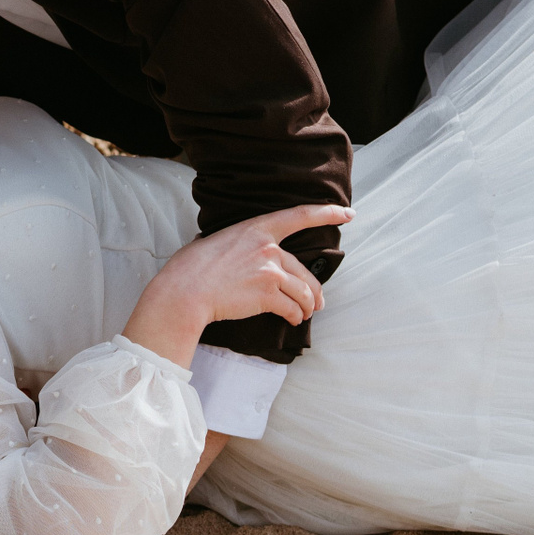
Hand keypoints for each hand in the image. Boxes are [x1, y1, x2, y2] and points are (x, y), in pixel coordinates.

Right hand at [123, 203, 352, 368]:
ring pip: (303, 291)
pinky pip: (292, 308)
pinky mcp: (267, 294)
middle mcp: (267, 247)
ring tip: (305, 315)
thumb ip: (237, 244)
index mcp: (256, 228)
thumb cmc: (191, 267)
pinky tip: (291, 321)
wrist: (185, 291)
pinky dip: (294, 317)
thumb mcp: (217, 241)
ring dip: (308, 307)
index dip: (327, 213)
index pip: (299, 215)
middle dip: (314, 290)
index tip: (348, 213)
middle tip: (318, 303)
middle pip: (304, 270)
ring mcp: (269, 270)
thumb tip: (233, 252)